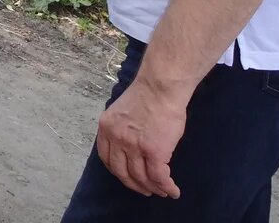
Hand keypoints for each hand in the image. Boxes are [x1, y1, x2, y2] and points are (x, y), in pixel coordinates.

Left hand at [95, 77, 186, 198]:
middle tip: (145, 190)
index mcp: (106, 128)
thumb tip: (129, 145)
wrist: (160, 87)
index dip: (118, 171)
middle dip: (134, 184)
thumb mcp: (122, 112)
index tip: (127, 176)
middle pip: (122, 171)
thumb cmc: (147, 96)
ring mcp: (133, 146)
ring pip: (141, 177)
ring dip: (152, 188)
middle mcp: (116, 138)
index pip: (106, 158)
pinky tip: (172, 190)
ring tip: (162, 191)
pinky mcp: (153, 151)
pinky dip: (166, 186)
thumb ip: (121, 129)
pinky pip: (158, 177)